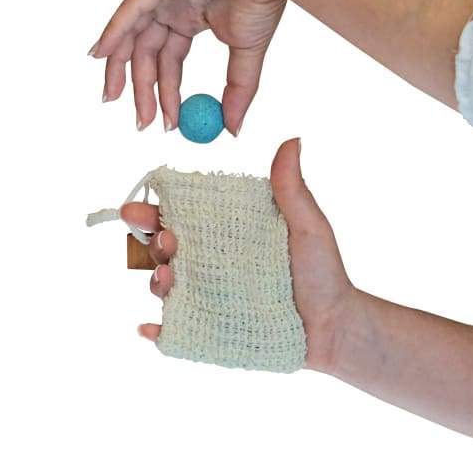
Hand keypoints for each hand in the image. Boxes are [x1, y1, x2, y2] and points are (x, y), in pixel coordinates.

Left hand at [90, 0, 284, 133]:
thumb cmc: (262, 2)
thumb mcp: (245, 57)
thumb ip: (236, 92)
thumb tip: (232, 127)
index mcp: (190, 21)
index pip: (168, 62)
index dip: (165, 94)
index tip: (166, 123)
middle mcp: (173, 8)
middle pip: (145, 52)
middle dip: (140, 88)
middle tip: (141, 121)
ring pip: (131, 32)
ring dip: (118, 65)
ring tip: (111, 96)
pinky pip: (132, 8)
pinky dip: (114, 30)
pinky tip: (101, 54)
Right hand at [120, 138, 354, 371]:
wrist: (335, 326)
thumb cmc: (323, 272)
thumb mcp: (308, 227)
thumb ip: (292, 188)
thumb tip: (292, 141)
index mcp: (229, 235)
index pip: (183, 218)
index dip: (155, 212)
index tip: (137, 210)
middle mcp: (213, 264)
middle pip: (166, 250)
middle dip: (155, 243)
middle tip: (168, 243)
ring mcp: (210, 297)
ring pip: (166, 287)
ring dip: (156, 281)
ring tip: (167, 280)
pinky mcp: (213, 330)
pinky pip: (177, 330)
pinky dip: (158, 331)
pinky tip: (151, 328)